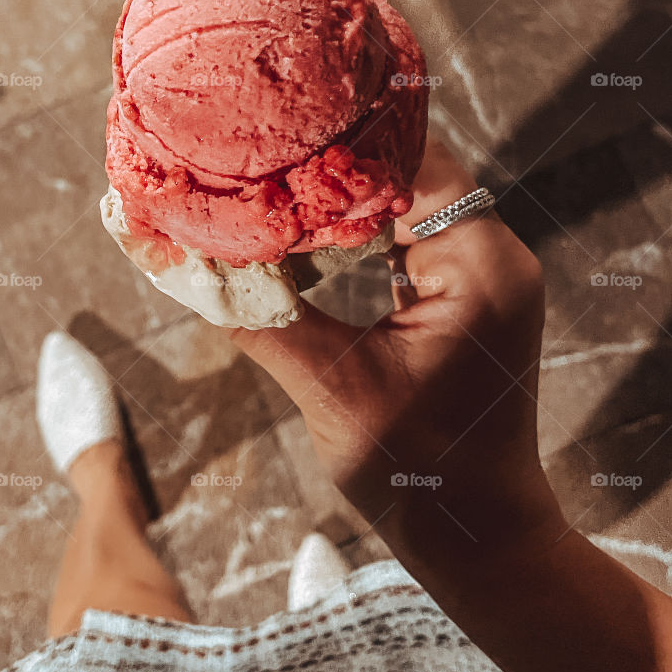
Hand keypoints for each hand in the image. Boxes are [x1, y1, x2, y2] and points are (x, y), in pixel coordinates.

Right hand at [231, 140, 566, 575]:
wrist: (480, 538)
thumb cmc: (419, 476)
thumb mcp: (330, 389)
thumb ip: (258, 317)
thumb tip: (177, 261)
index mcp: (480, 264)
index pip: (407, 161)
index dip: (332, 142)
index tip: (264, 133)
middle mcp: (494, 254)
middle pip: (407, 171)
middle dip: (328, 164)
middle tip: (254, 153)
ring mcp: (485, 273)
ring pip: (406, 200)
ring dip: (340, 197)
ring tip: (269, 184)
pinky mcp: (468, 292)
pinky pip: (409, 236)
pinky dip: (357, 231)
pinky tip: (304, 234)